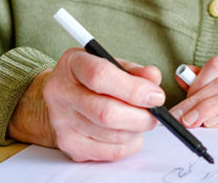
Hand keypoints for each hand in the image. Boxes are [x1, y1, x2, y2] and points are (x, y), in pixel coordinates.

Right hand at [7, 48, 163, 161]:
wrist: (63, 98)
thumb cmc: (92, 79)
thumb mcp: (114, 64)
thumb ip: (136, 71)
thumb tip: (153, 78)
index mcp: (73, 65)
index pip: (100, 76)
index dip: (134, 89)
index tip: (156, 96)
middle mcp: (61, 94)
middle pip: (106, 113)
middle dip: (141, 116)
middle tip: (155, 113)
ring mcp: (61, 122)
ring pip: (112, 136)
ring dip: (137, 130)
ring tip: (141, 120)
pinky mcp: (69, 145)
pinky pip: (110, 153)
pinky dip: (130, 145)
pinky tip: (130, 133)